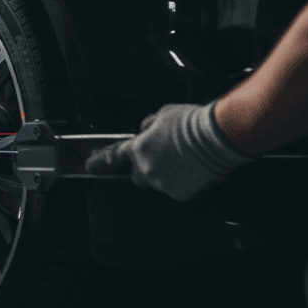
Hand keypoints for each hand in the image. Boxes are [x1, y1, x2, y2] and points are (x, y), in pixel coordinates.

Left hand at [85, 102, 256, 200]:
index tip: (91, 165)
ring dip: (166, 174)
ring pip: (158, 182)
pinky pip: (176, 189)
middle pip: (137, 175)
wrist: (216, 136)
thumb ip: (149, 125)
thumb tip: (147, 130)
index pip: (115, 156)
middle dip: (145, 168)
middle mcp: (146, 168)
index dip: (101, 161)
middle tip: (162, 157)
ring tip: (184, 160)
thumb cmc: (192, 123)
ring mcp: (162, 183)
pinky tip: (192, 168)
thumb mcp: (163, 114)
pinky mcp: (179, 193)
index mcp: (139, 148)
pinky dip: (182, 182)